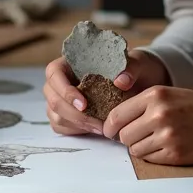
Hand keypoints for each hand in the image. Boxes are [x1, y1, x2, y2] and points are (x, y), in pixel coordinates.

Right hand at [41, 49, 171, 135]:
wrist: (140, 84)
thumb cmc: (133, 69)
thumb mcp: (137, 63)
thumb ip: (132, 68)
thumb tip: (121, 81)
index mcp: (71, 62)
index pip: (53, 73)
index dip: (64, 90)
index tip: (84, 104)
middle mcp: (62, 80)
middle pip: (52, 98)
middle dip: (73, 114)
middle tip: (97, 124)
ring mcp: (62, 99)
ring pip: (55, 115)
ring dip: (76, 125)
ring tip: (101, 128)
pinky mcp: (67, 115)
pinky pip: (61, 126)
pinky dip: (76, 130)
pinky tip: (96, 130)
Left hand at [102, 86, 192, 165]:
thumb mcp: (171, 94)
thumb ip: (143, 104)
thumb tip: (114, 122)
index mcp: (155, 95)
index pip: (116, 115)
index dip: (110, 126)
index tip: (110, 131)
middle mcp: (159, 114)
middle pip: (123, 135)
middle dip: (127, 138)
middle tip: (142, 135)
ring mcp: (167, 136)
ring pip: (135, 149)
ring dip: (142, 148)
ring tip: (160, 140)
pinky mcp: (175, 154)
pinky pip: (150, 159)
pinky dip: (155, 156)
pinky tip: (169, 147)